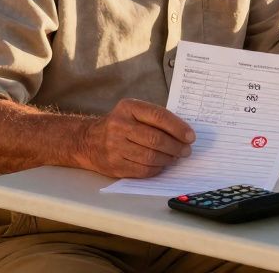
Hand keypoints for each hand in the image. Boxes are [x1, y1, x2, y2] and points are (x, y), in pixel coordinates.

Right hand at [78, 98, 194, 178]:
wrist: (87, 141)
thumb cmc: (119, 124)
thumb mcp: (133, 112)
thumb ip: (155, 118)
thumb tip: (183, 132)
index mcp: (128, 108)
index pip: (158, 116)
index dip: (178, 127)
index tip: (191, 136)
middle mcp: (119, 125)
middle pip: (156, 139)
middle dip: (176, 147)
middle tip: (186, 150)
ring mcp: (115, 147)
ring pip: (150, 157)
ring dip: (168, 159)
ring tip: (175, 157)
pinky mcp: (115, 165)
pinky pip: (143, 170)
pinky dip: (157, 169)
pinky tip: (162, 164)